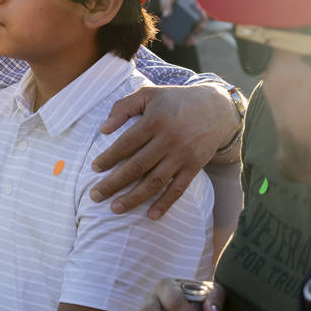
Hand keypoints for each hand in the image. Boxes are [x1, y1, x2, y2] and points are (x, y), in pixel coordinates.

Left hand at [90, 84, 239, 218]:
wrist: (216, 108)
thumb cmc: (175, 101)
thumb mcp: (149, 94)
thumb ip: (124, 106)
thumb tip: (103, 129)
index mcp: (154, 120)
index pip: (126, 143)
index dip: (108, 158)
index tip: (94, 168)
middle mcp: (168, 139)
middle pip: (137, 166)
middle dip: (114, 183)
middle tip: (95, 196)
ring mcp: (182, 155)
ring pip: (155, 181)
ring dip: (134, 198)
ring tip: (115, 209)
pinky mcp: (194, 166)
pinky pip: (178, 188)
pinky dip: (165, 203)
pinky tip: (151, 216)